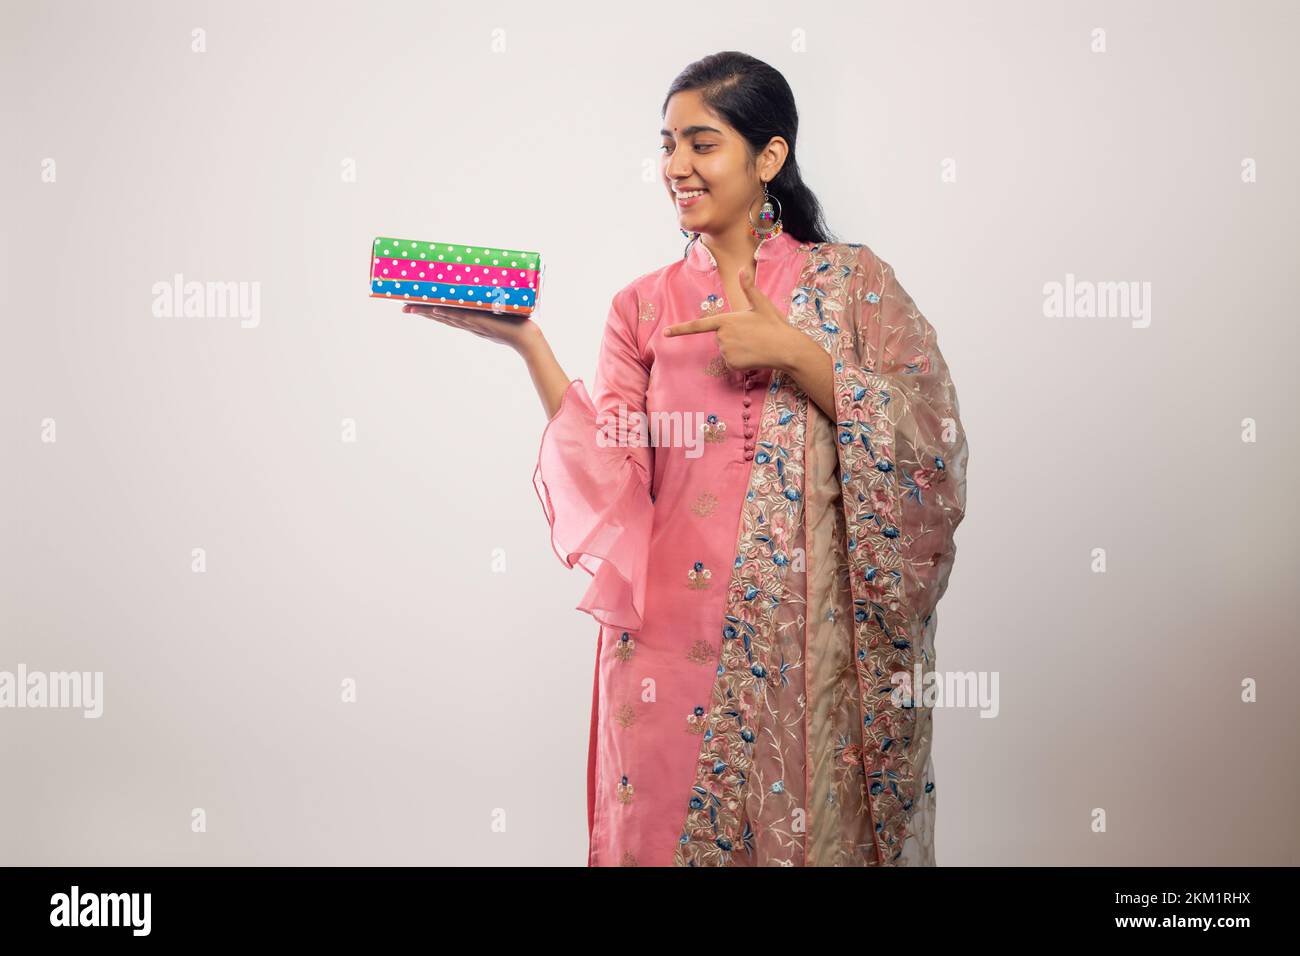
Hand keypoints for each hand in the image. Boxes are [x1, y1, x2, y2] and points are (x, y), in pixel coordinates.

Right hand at [401, 302, 540, 352]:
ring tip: (411, 308)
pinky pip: (462, 317)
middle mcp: (469, 324)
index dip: (429, 310)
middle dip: (421, 311)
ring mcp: (474, 323)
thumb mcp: (501, 310)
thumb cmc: (518, 325)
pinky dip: (449, 313)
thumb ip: (493, 299)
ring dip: (429, 312)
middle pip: (440, 316)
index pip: (445, 315)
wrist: (528, 340)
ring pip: (446, 316)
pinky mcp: (482, 322)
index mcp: (471, 321)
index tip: (413, 306)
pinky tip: (436, 310)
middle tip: (403, 307)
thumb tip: (492, 279)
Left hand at [662, 265, 801, 370]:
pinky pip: (731, 363)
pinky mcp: (732, 364)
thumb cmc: (775, 324)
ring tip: (755, 344)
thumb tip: (742, 269)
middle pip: (720, 338)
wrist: (787, 348)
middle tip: (753, 334)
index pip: (698, 326)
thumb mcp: (762, 304)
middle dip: (733, 336)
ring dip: (738, 349)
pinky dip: (740, 361)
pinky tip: (753, 356)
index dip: (680, 329)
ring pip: (726, 350)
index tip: (665, 333)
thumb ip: (749, 288)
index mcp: (727, 320)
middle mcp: (723, 336)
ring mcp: (726, 351)